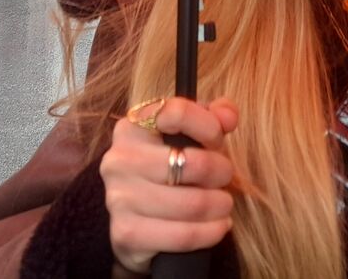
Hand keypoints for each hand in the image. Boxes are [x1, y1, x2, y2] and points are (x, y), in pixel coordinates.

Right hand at [103, 97, 239, 274]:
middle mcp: (120, 159)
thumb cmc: (167, 168)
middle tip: (226, 178)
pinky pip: (183, 235)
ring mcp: (119, 198)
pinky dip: (210, 232)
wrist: (133, 217)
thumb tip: (228, 116)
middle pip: (192, 162)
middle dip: (221, 172)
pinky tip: (218, 226)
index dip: (209, 127)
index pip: (176, 112)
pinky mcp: (126, 233)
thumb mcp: (188, 136)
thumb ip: (212, 117)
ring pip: (191, 204)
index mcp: (132, 127)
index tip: (218, 141)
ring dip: (220, 206)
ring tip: (224, 204)